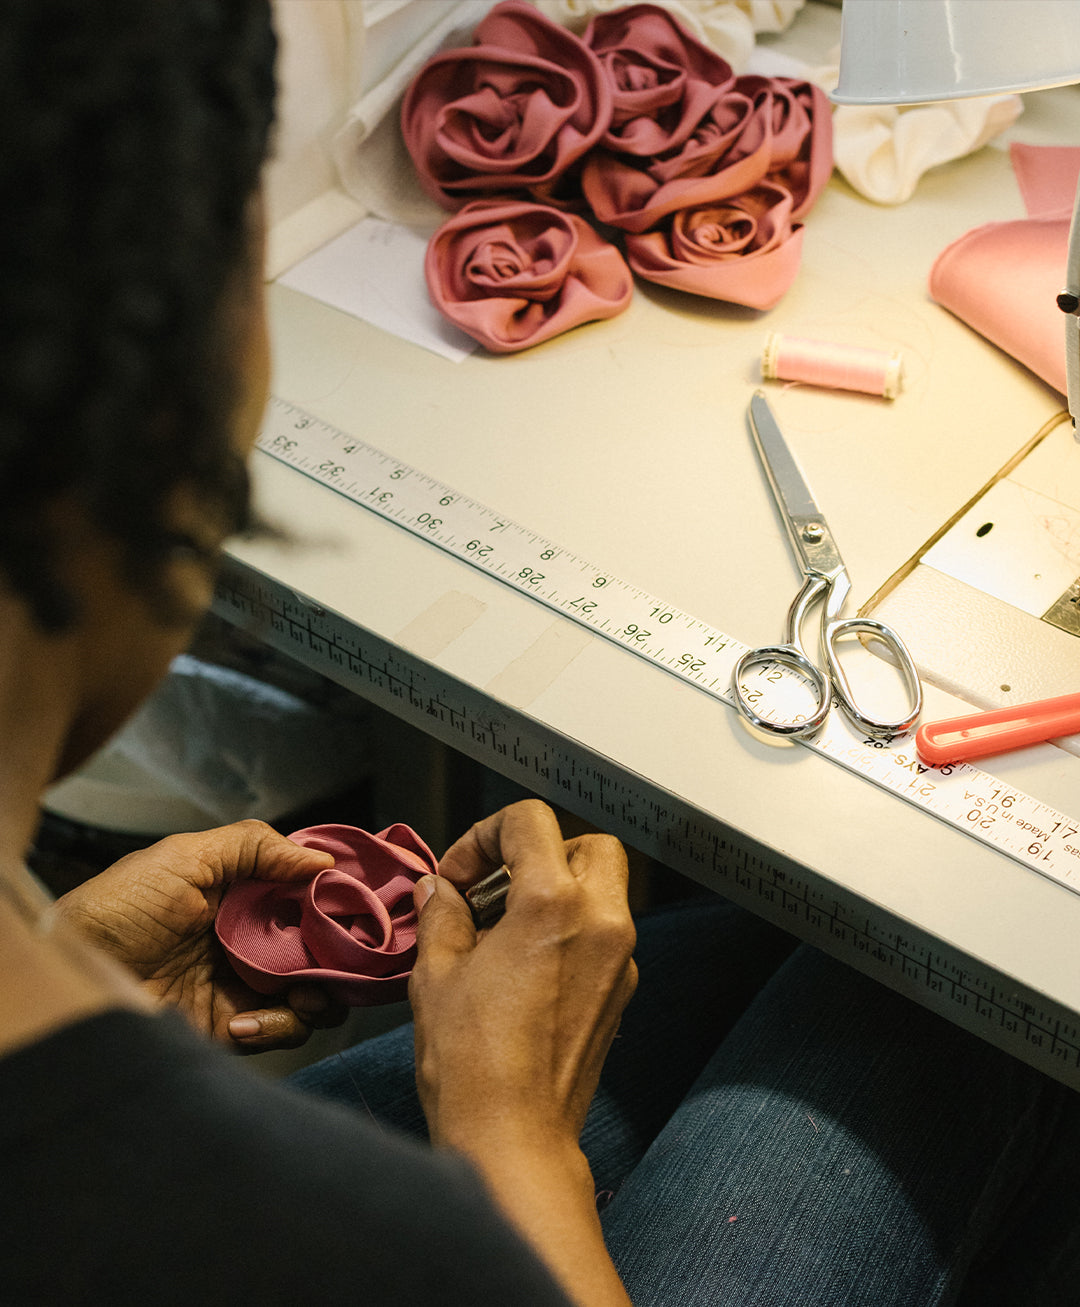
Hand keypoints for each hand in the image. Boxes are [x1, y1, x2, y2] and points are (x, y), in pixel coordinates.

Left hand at [55, 820, 348, 1050]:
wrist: (75, 978)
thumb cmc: (119, 909)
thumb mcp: (184, 857)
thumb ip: (255, 847)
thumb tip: (323, 862)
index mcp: (240, 893)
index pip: (306, 893)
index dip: (337, 899)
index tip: (361, 905)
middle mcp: (249, 937)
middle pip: (320, 945)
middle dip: (339, 954)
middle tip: (342, 958)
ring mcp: (243, 984)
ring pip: (312, 992)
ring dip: (320, 995)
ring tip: (303, 994)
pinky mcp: (231, 1027)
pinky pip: (280, 1031)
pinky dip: (277, 1028)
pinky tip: (243, 1022)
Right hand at [410, 800, 635, 1305]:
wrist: (513, 1139)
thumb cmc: (472, 1064)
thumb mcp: (436, 973)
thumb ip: (441, 914)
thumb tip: (437, 890)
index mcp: (553, 904)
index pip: (530, 822)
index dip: (483, 836)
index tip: (457, 875)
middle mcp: (600, 922)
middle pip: (586, 844)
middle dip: (537, 853)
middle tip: (491, 888)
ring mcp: (619, 958)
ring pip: (603, 887)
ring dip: (557, 888)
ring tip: (501, 927)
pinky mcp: (621, 991)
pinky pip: (604, 932)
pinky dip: (571, 927)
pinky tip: (525, 963)